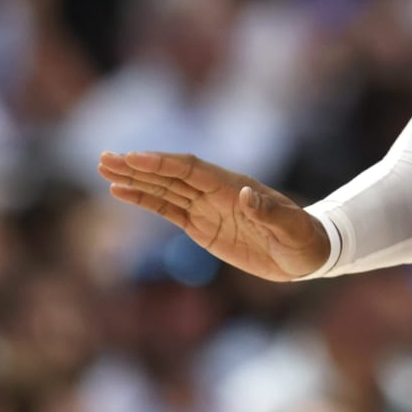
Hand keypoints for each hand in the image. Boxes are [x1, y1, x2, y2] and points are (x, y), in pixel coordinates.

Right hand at [97, 151, 330, 281]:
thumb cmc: (303, 240)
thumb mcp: (291, 229)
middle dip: (138, 166)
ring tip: (103, 169)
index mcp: (232, 187)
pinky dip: (143, 200)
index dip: (163, 163)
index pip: (191, 170)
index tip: (134, 158)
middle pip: (170, 174)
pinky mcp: (201, 226)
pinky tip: (120, 192)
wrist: (307, 254)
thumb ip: (270, 213)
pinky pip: (167, 209)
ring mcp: (206, 207)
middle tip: (104, 158)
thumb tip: (246, 195)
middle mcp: (215, 191)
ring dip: (134, 178)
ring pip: (163, 188)